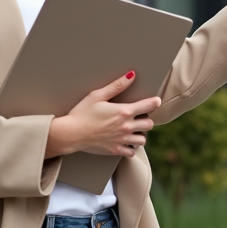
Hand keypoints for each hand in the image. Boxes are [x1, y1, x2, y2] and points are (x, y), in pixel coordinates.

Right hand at [45, 71, 160, 158]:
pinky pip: (132, 152)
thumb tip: (132, 75)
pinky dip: (131, 147)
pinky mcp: (115, 150)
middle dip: (146, 119)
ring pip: (143, 139)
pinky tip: (126, 141)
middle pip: (149, 124)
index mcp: (123, 111)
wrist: (71, 133)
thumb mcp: (97, 95)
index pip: (148, 106)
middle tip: (139, 116)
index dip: (154, 102)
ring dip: (141, 134)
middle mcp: (126, 127)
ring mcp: (121, 140)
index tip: (155, 101)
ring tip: (133, 130)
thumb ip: (116, 85)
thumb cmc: (82, 113)